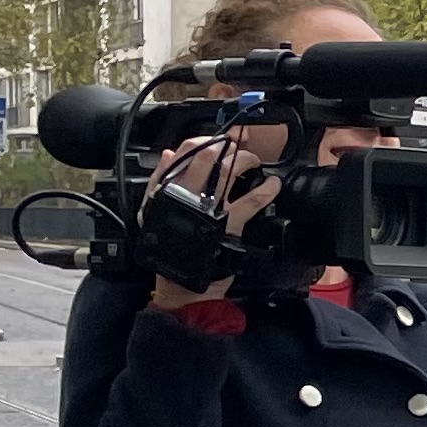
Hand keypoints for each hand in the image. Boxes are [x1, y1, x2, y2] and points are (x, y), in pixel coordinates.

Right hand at [144, 138, 279, 306]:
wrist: (180, 285)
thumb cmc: (169, 248)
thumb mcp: (154, 212)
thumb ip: (160, 182)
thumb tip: (169, 154)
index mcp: (167, 189)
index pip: (184, 153)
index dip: (204, 141)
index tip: (216, 141)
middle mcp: (187, 194)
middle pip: (207, 156)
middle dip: (226, 146)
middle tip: (237, 148)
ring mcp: (208, 208)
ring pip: (227, 172)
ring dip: (245, 161)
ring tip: (254, 162)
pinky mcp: (227, 224)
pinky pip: (250, 201)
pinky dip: (265, 190)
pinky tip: (272, 185)